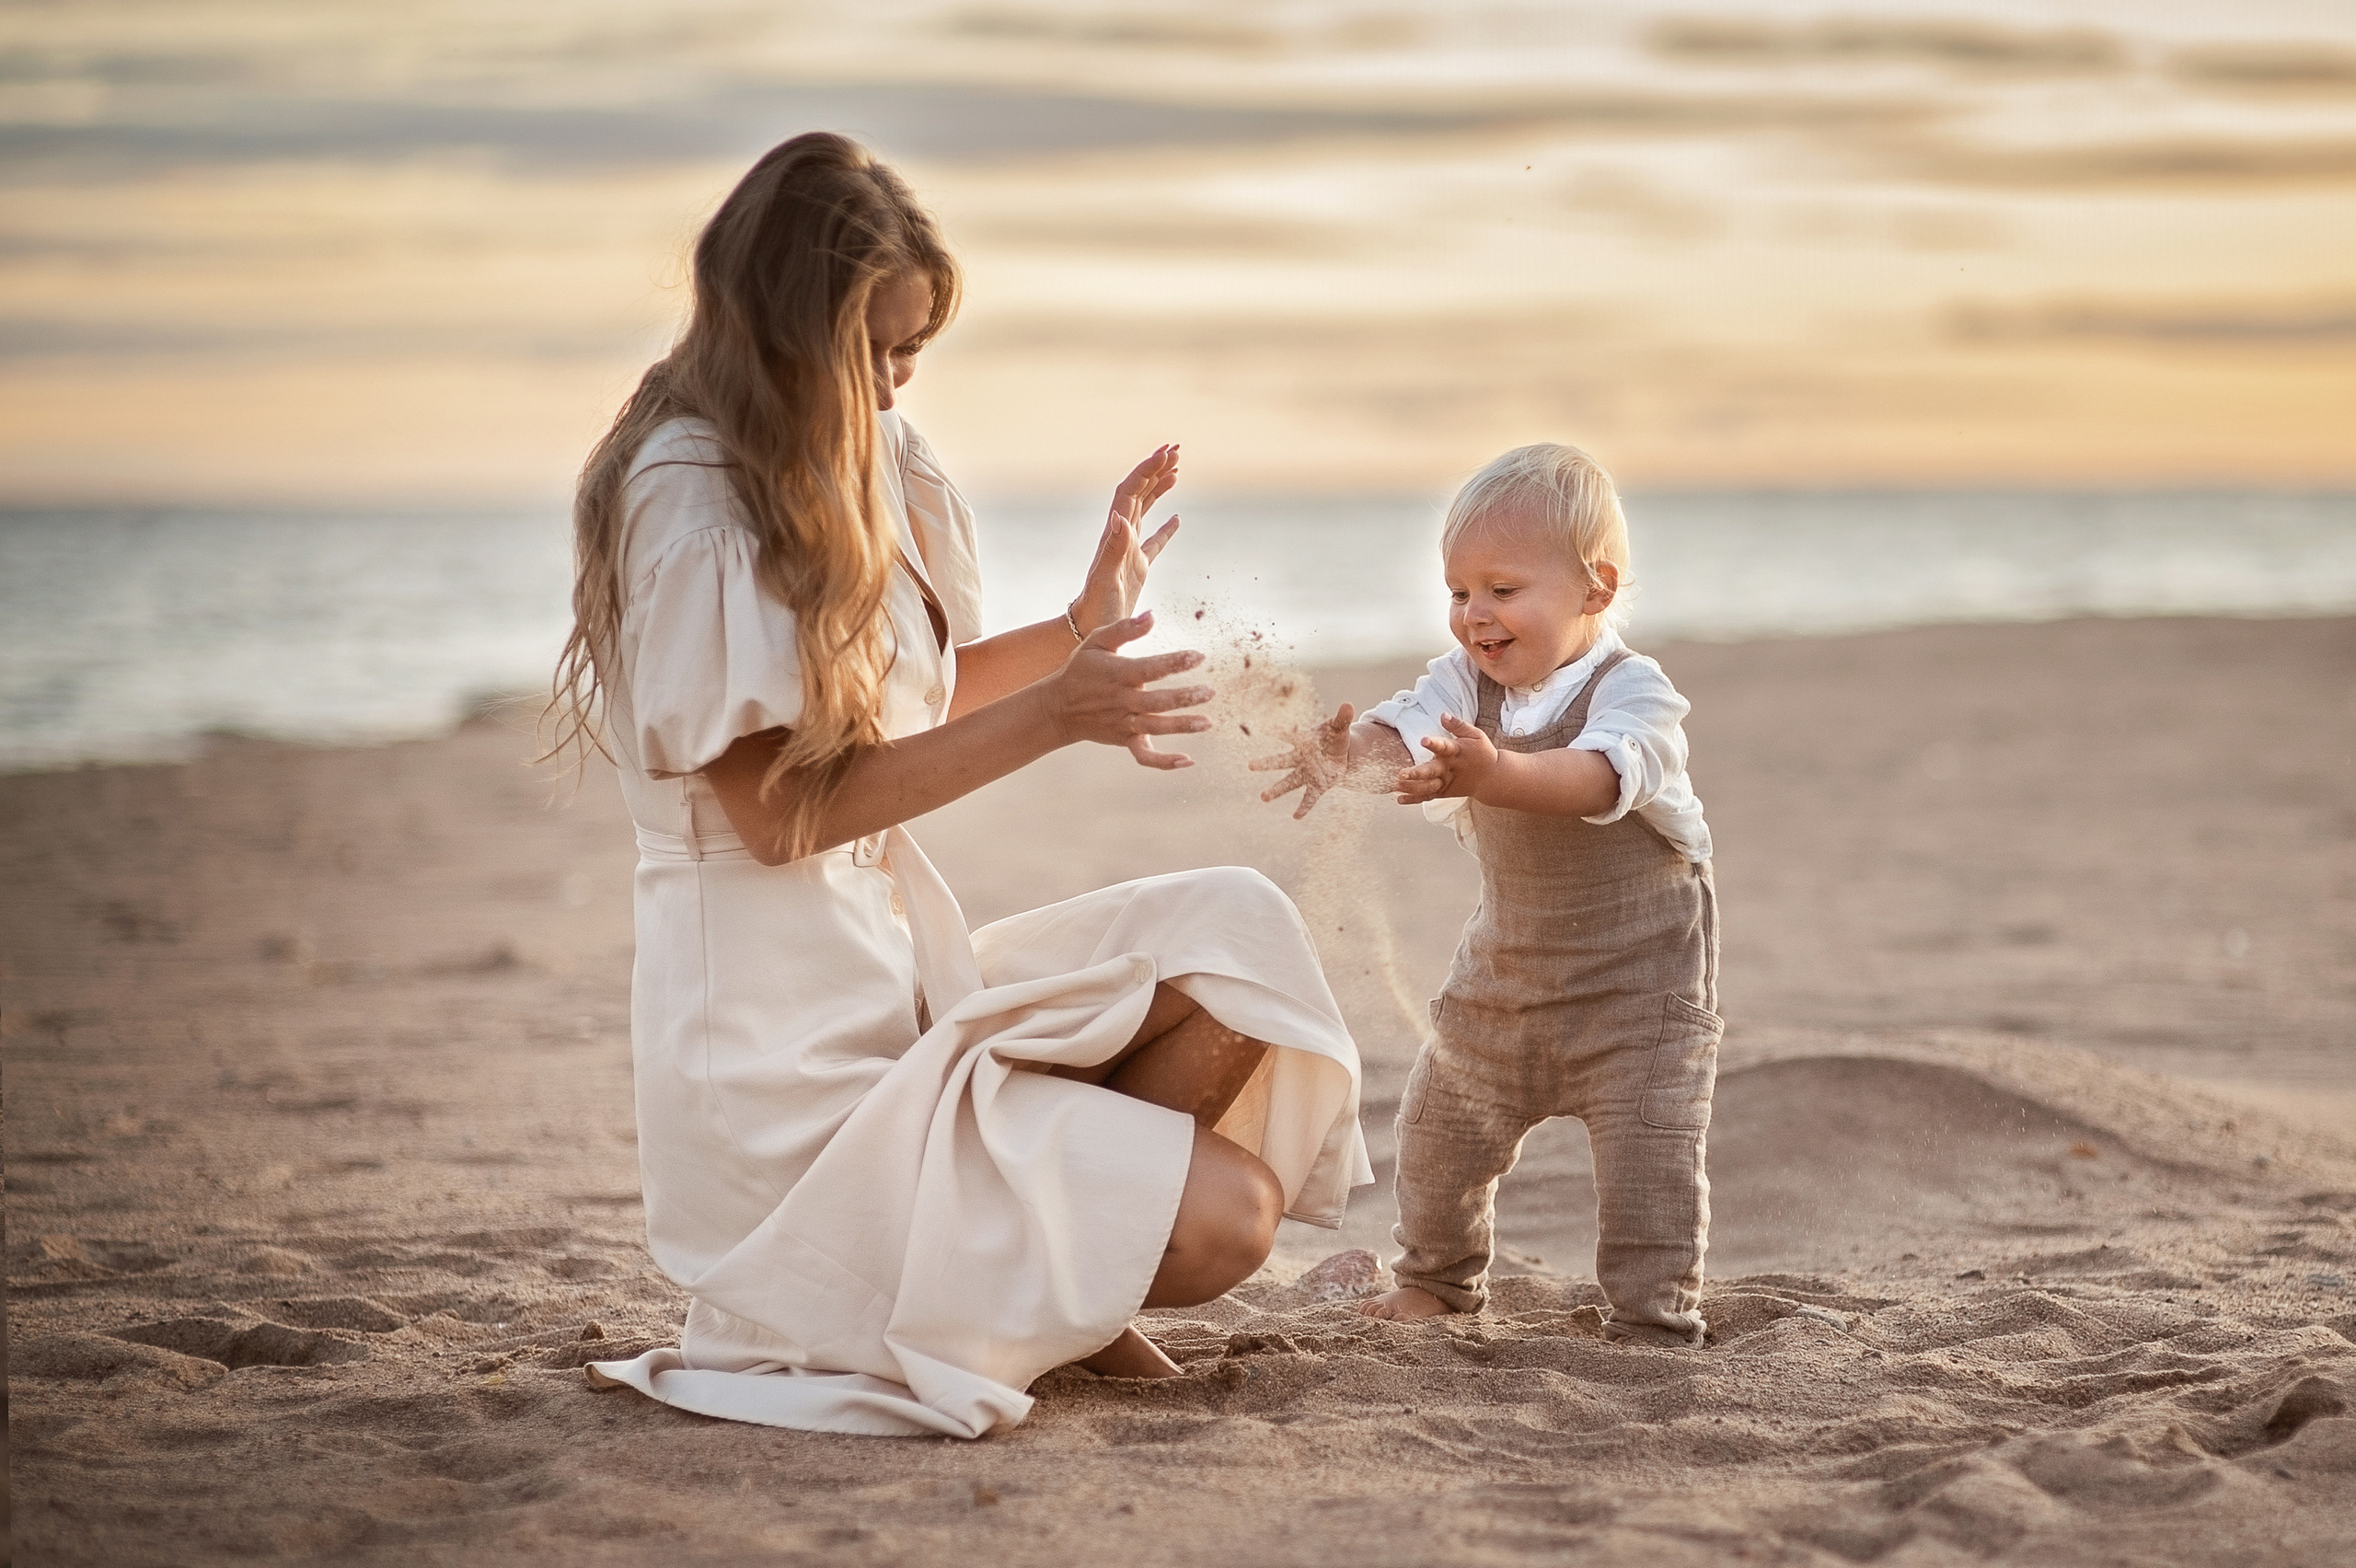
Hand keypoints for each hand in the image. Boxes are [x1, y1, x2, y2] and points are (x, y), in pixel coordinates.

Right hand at [1045, 610, 1211, 770]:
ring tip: (1207, 722)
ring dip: (1181, 726)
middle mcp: (1123, 701)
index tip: (1198, 657)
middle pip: (1157, 702)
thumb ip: (1125, 629)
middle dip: (1184, 697)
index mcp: (1119, 675)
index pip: (1150, 668)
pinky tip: (1187, 760)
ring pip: (1155, 727)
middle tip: (1209, 692)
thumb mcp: (1097, 642)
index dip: (1175, 663)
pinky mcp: (1124, 739)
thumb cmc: (1081, 670)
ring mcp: (1124, 723)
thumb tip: (1152, 616)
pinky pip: (1144, 756)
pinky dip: (1164, 762)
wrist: (1058, 708)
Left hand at [1071, 445, 1180, 633]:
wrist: (1087, 629)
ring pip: (1145, 510)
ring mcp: (1129, 552)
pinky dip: (1166, 527)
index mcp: (1115, 536)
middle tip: (1176, 449)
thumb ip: (1113, 549)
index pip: (1131, 493)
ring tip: (1177, 471)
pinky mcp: (1137, 568)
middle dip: (1155, 469)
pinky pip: (1154, 541)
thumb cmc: (1096, 609)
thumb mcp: (1106, 580)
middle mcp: (1120, 538)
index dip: (1147, 470)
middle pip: (1138, 493)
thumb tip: (1120, 516)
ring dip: (1159, 489)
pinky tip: (1176, 519)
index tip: (1166, 454)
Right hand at [1249, 702, 1356, 818]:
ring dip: (1276, 790)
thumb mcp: (1339, 728)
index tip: (1264, 729)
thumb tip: (1348, 704)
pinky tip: (1296, 816)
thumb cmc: (1335, 739)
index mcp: (1303, 741)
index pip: (1288, 735)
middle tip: (1250, 765)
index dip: (1278, 732)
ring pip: (1288, 782)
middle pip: (1280, 761)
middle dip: (1266, 763)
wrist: (1342, 756)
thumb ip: (1341, 718)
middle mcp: (1300, 759)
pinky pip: (1309, 797)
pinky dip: (1304, 807)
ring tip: (1263, 797)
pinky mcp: (1317, 786)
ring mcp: (1306, 774)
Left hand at [1393, 713, 1495, 803]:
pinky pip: (1428, 797)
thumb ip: (1458, 725)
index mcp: (1457, 752)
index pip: (1445, 746)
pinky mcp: (1444, 792)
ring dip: (1411, 787)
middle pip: (1432, 771)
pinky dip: (1414, 799)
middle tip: (1401, 774)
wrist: (1492, 778)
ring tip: (1395, 786)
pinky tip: (1399, 800)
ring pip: (1428, 787)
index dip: (1434, 743)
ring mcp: (1446, 782)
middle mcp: (1449, 768)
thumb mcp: (1476, 735)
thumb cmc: (1482, 753)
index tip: (1423, 740)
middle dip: (1416, 773)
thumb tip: (1442, 715)